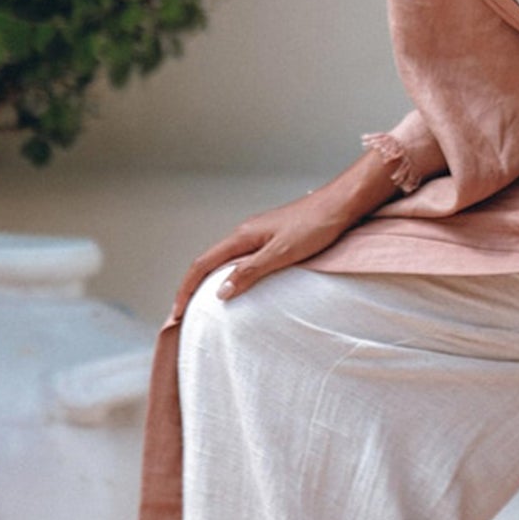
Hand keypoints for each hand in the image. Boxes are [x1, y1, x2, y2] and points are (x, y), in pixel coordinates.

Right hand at [172, 189, 355, 318]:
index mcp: (243, 236)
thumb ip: (250, 271)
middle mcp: (246, 233)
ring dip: (212, 282)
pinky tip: (239, 287)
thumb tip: (219, 291)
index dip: (186, 289)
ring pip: (225, 260)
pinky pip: (242, 259)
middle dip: (193, 287)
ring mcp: (259, 234)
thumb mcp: (281, 253)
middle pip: (209, 262)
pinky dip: (232, 275)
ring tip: (206, 306)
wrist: (341, 204)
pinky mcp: (272, 238)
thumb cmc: (316, 226)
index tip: (177, 313)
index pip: (202, 264)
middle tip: (185, 314)